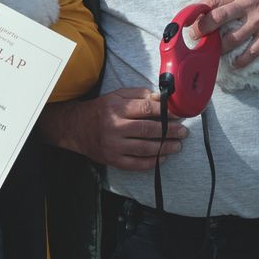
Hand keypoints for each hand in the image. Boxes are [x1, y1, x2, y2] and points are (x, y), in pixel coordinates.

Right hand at [40, 88, 186, 170]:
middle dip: (170, 131)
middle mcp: (114, 127)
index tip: (179, 115)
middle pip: (148, 130)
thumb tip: (160, 99)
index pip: (146, 110)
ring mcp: (113, 145)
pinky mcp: (112, 159)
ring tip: (177, 146)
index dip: (165, 113)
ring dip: (165, 148)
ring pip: (144, 148)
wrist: (75, 128)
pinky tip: (162, 158)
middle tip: (183, 132)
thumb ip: (139, 95)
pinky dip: (151, 162)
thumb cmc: (100, 109)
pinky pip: (135, 164)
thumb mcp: (117, 96)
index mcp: (116, 108)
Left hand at [193, 0, 258, 67]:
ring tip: (209, 51)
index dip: (199, 7)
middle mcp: (248, 5)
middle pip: (219, 19)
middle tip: (193, 35)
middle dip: (202, 28)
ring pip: (234, 38)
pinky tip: (233, 65)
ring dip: (219, 47)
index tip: (189, 15)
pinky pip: (254, 51)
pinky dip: (242, 60)